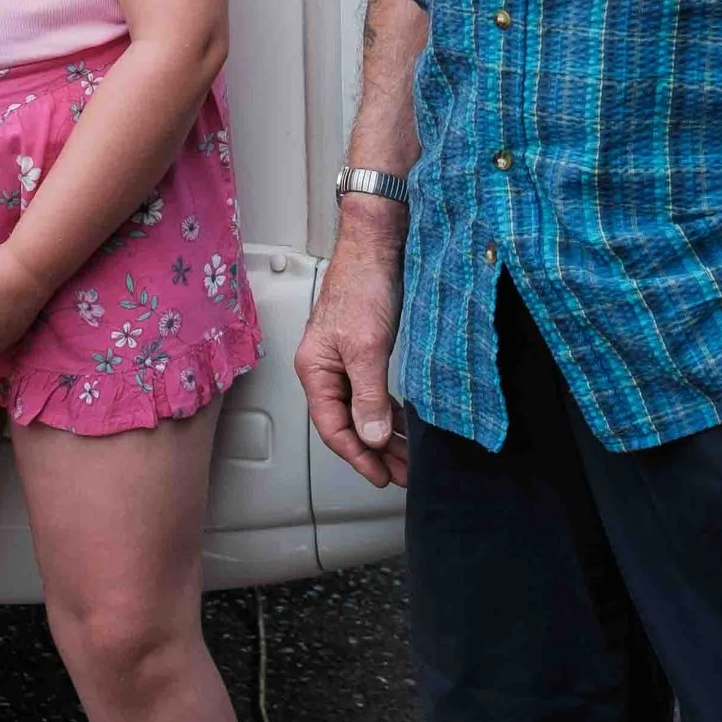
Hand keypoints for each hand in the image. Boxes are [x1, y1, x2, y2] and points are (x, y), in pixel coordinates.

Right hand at [296, 226, 409, 487]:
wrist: (376, 245)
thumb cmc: (363, 286)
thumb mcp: (368, 348)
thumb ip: (368, 396)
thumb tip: (370, 437)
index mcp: (315, 370)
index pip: (332, 428)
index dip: (357, 456)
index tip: (381, 476)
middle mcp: (325, 368)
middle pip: (346, 423)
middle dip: (374, 451)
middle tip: (401, 473)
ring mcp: (342, 360)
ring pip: (360, 409)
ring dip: (382, 434)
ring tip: (405, 456)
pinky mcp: (361, 349)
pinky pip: (370, 392)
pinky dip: (385, 411)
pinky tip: (400, 424)